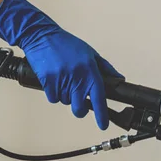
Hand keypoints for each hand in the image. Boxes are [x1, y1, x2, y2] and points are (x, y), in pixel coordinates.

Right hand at [0, 0, 123, 129]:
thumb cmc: (66, 44)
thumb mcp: (89, 52)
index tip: (103, 124)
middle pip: (79, 108)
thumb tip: (118, 79)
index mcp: (90, 70)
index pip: (99, 97)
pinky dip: (53, 93)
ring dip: (65, 96)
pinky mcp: (48, 82)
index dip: (102, 114)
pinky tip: (54, 80)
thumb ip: (105, 68)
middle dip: (79, 109)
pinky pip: (53, 98)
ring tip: (63, 79)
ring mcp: (62, 80)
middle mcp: (77, 77)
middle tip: (78, 102)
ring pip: (65, 102)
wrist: (42, 36)